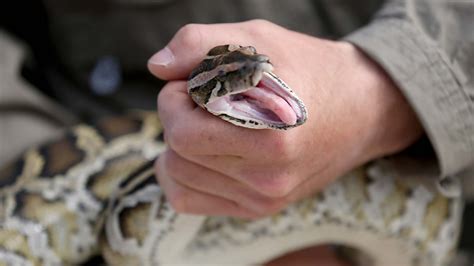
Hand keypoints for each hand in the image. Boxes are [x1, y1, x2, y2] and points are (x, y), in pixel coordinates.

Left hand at [148, 20, 421, 217]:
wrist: (361, 109)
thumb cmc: (309, 70)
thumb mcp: (258, 39)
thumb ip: (201, 44)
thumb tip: (157, 67)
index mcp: (270, 134)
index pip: (182, 130)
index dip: (176, 97)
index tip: (195, 84)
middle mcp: (268, 175)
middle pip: (178, 154)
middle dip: (176, 118)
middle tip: (200, 101)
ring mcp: (264, 196)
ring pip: (178, 178)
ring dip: (179, 145)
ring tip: (207, 124)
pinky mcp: (259, 207)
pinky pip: (189, 200)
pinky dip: (182, 174)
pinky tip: (201, 152)